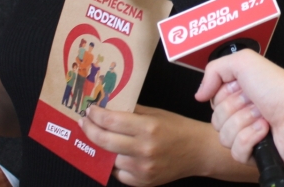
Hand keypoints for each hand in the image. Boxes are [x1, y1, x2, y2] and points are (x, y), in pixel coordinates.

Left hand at [80, 104, 201, 185]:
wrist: (198, 151)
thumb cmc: (178, 128)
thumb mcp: (155, 113)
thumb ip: (131, 111)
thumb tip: (108, 105)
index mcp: (148, 128)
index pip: (111, 121)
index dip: (96, 115)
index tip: (89, 110)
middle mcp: (144, 149)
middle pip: (104, 140)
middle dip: (89, 129)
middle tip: (84, 122)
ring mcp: (142, 168)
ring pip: (109, 158)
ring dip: (104, 148)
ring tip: (104, 138)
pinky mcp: (143, 182)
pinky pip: (119, 173)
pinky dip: (116, 164)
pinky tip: (119, 154)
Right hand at [196, 50, 283, 166]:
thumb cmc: (278, 86)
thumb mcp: (242, 62)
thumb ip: (213, 70)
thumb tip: (199, 94)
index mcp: (241, 95)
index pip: (213, 102)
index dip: (224, 96)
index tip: (241, 88)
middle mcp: (244, 115)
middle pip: (216, 120)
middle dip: (236, 109)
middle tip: (256, 102)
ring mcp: (250, 137)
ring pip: (223, 138)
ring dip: (244, 123)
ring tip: (264, 116)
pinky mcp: (257, 156)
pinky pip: (236, 153)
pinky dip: (250, 139)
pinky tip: (265, 130)